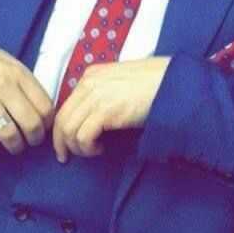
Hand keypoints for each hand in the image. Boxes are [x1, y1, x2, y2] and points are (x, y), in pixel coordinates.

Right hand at [0, 28, 54, 155]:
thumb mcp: (7, 62)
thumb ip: (23, 82)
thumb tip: (40, 108)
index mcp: (18, 73)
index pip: (44, 105)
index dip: (48, 122)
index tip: (45, 128)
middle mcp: (3, 85)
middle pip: (30, 123)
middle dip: (34, 139)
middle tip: (31, 142)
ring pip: (8, 133)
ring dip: (14, 146)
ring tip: (13, 146)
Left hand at [52, 57, 170, 162]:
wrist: (172, 82)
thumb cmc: (153, 83)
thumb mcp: (121, 82)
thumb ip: (104, 92)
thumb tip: (92, 116)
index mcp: (91, 75)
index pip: (65, 105)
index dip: (62, 128)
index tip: (66, 144)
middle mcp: (89, 83)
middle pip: (62, 119)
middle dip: (61, 142)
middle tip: (67, 157)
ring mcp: (96, 96)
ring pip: (69, 130)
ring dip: (78, 148)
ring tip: (94, 151)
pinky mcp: (106, 111)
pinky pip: (83, 137)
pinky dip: (88, 148)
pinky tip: (101, 149)